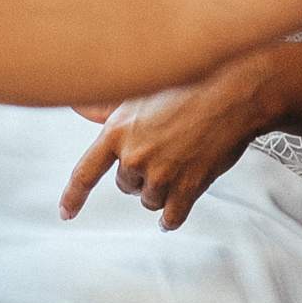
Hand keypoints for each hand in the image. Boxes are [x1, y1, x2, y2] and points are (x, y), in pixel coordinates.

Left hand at [59, 54, 276, 230]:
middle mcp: (135, 156)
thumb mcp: (141, 90)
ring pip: (150, 200)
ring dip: (160, 190)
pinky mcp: (189, 186)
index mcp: (117, 132)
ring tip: (178, 163)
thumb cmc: (189, 84)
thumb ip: (106, 107)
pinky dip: (171, 218)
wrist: (235, 89)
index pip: (85, 172)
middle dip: (138, 175)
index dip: (73, 196)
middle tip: (161, 151)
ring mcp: (162, 173)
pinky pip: (173, 216)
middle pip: (125, 185)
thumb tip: (76, 106)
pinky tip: (171, 217)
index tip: (66, 212)